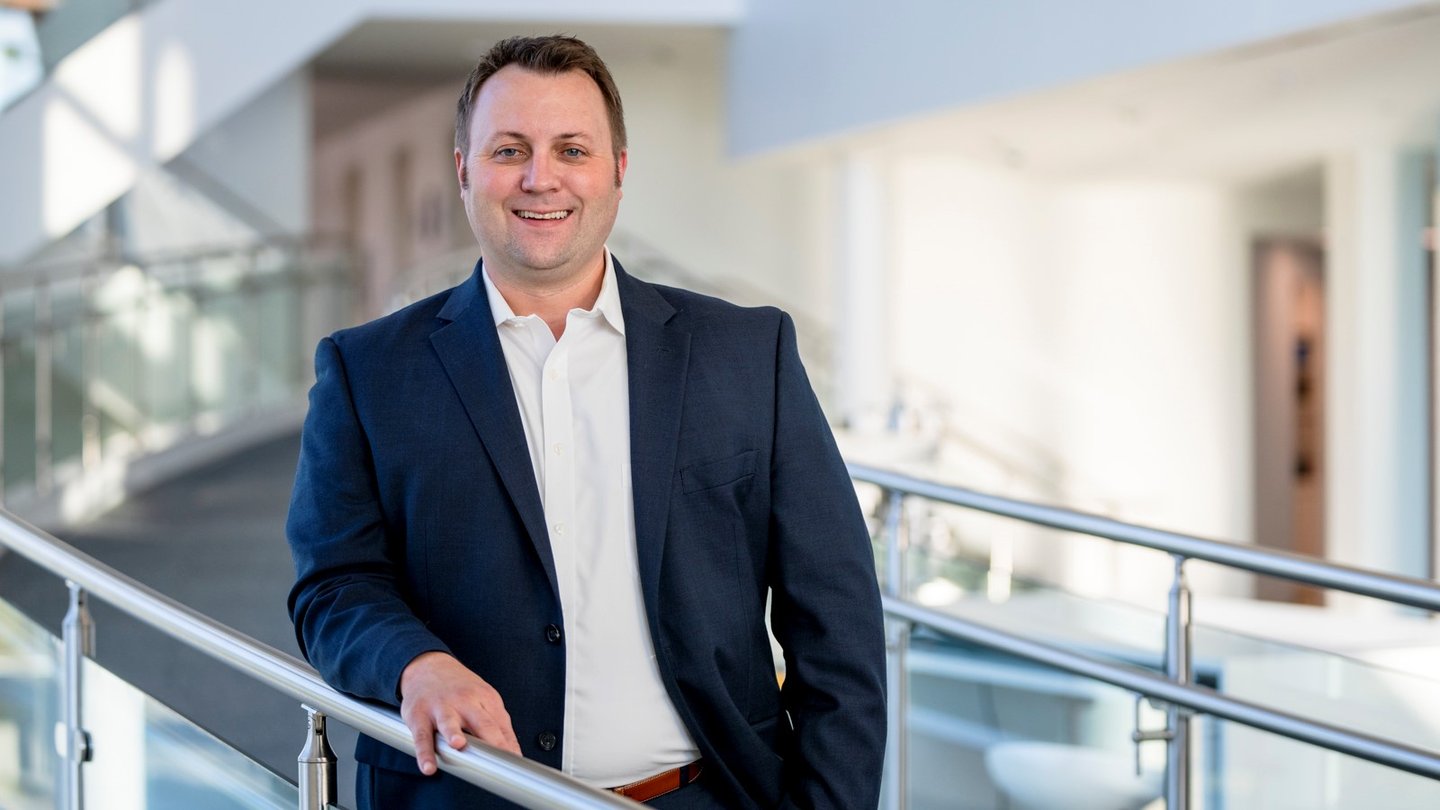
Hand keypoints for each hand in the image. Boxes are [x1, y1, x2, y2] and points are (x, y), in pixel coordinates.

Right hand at [399, 652, 521, 774]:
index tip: (514, 761)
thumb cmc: (459, 688)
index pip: (501, 725)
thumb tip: (513, 752)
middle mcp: (465, 701)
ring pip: (449, 723)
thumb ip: (499, 725)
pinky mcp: (419, 717)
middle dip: (491, 739)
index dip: (509, 745)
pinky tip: (429, 766)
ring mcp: (441, 708)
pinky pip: (422, 737)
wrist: (427, 666)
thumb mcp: (484, 698)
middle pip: (482, 723)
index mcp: (485, 697)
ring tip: (458, 744)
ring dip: (453, 733)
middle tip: (499, 759)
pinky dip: (425, 753)